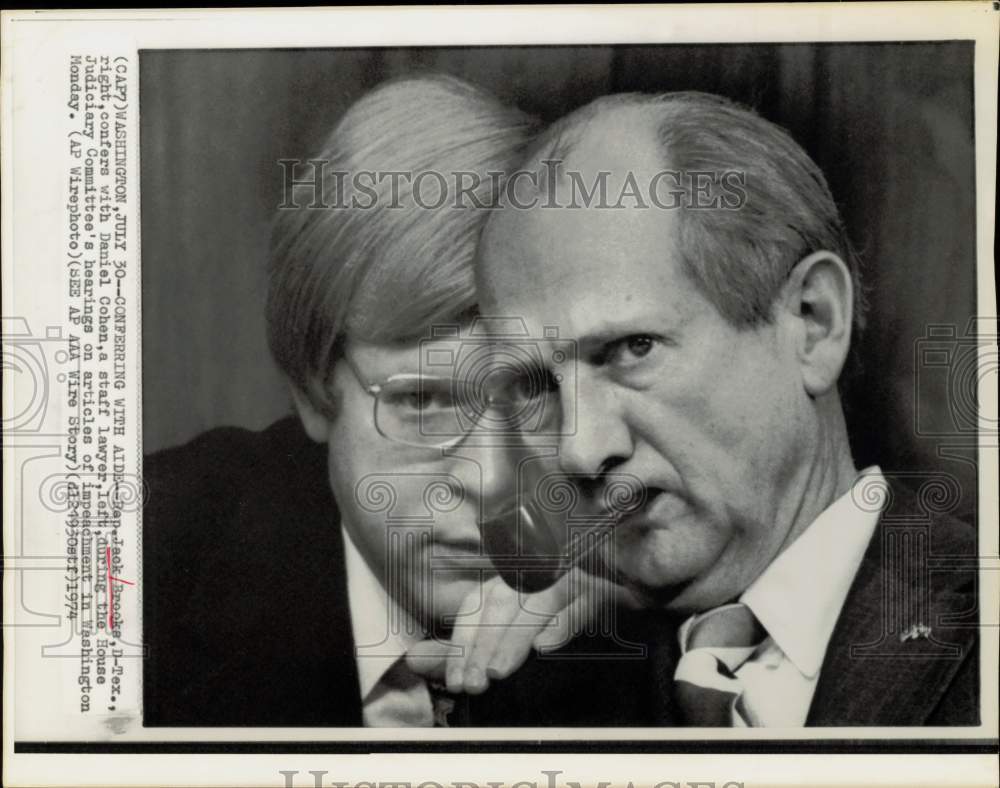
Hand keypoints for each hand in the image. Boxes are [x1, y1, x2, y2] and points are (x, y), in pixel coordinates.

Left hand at [406, 569, 639, 694]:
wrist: (629, 583)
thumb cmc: (563, 613)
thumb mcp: (511, 630)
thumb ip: (465, 646)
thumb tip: (414, 659)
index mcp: (512, 579)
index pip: (479, 605)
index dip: (464, 641)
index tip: (455, 680)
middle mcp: (537, 571)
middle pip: (504, 603)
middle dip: (484, 646)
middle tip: (472, 685)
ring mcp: (571, 573)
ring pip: (537, 603)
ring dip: (515, 638)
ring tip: (496, 673)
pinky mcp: (604, 582)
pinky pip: (582, 600)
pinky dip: (563, 623)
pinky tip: (546, 647)